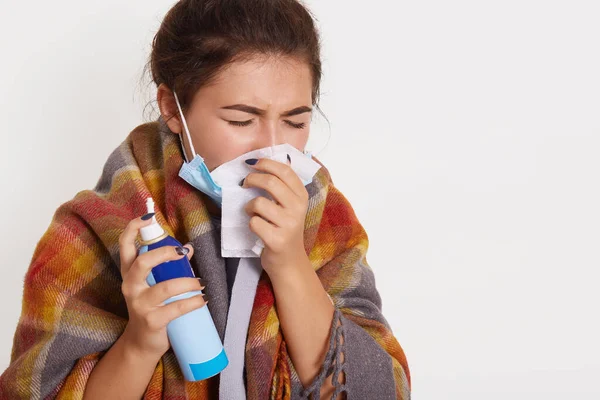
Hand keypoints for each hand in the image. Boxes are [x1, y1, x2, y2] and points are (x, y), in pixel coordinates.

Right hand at [117, 215, 206, 359]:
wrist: (141, 343)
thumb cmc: (151, 307)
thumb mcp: (154, 284)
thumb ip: (169, 266)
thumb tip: (189, 248)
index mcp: (130, 273)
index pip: (125, 246)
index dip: (133, 229)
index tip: (148, 217)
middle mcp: (131, 286)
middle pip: (143, 262)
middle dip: (164, 253)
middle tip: (182, 253)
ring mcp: (140, 304)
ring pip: (165, 287)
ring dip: (188, 282)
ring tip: (201, 283)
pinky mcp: (152, 321)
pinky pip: (176, 308)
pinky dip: (193, 302)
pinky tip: (202, 300)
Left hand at [241, 155, 310, 277]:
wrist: (289, 262)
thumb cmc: (285, 229)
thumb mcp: (290, 206)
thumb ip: (282, 186)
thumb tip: (263, 162)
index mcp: (302, 196)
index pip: (285, 171)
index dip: (266, 163)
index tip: (252, 163)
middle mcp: (298, 208)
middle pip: (270, 182)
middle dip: (252, 179)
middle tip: (245, 183)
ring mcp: (288, 225)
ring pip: (259, 203)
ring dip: (249, 206)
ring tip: (252, 211)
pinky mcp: (277, 240)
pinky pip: (254, 223)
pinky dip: (250, 223)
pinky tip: (256, 227)